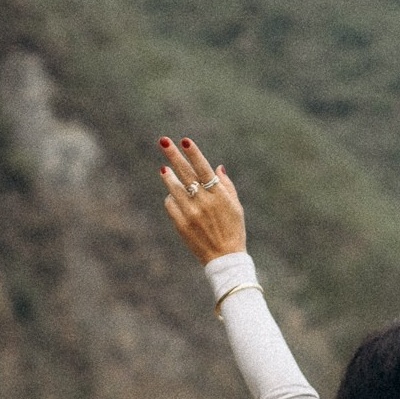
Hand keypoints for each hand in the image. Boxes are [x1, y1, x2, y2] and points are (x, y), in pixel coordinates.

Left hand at [159, 136, 246, 262]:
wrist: (225, 258)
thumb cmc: (234, 230)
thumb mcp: (236, 207)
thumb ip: (226, 186)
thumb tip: (217, 166)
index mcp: (219, 196)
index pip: (203, 169)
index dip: (193, 154)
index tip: (184, 140)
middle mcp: (204, 202)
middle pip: (185, 173)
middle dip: (174, 155)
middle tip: (163, 141)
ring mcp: (191, 214)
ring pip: (174, 188)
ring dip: (168, 176)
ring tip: (164, 168)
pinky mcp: (181, 225)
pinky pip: (170, 205)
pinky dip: (171, 199)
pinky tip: (174, 197)